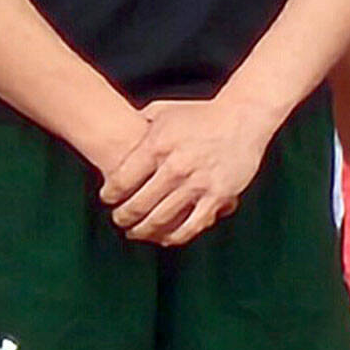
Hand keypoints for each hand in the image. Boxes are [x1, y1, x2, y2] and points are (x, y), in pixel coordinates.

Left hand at [98, 98, 268, 246]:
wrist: (242, 117)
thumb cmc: (200, 114)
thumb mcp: (165, 111)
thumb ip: (141, 123)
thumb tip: (121, 132)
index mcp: (158, 145)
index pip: (122, 180)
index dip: (110, 194)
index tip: (107, 199)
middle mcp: (175, 166)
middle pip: (138, 204)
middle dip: (123, 217)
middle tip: (118, 220)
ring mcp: (197, 183)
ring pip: (161, 219)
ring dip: (143, 230)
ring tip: (135, 232)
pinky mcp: (217, 196)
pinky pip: (192, 226)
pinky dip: (175, 236)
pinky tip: (165, 238)